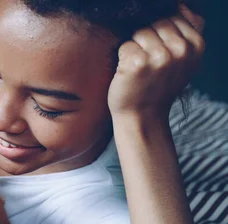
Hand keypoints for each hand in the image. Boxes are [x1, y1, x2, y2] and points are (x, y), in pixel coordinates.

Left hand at [108, 5, 204, 120]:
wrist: (143, 116)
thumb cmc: (158, 85)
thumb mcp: (182, 58)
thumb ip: (186, 30)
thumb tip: (181, 4)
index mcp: (196, 45)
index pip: (173, 16)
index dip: (160, 33)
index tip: (160, 54)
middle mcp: (181, 49)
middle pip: (156, 21)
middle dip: (147, 38)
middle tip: (149, 64)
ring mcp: (160, 56)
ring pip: (140, 32)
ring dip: (134, 48)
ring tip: (140, 68)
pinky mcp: (138, 62)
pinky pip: (125, 45)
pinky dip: (122, 57)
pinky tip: (130, 74)